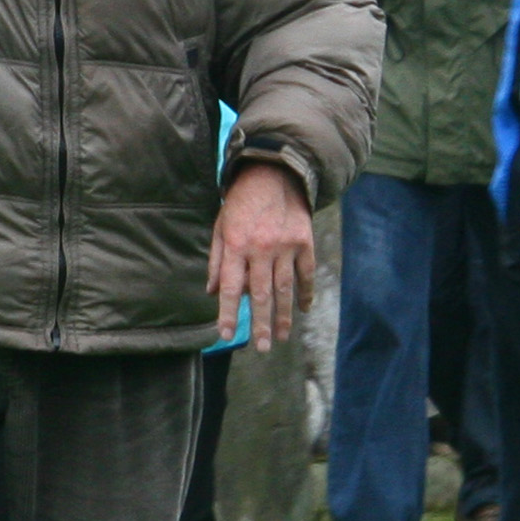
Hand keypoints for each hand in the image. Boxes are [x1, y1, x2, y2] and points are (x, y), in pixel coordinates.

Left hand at [207, 163, 313, 350]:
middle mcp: (261, 248)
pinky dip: (306, 293)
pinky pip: (306, 274)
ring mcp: (285, 245)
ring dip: (284, 316)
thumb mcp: (220, 227)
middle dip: (261, 324)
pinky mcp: (304, 241)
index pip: (231, 288)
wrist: (274, 173)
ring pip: (285, 289)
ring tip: (281, 337)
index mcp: (236, 245)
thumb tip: (213, 292)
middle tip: (261, 347)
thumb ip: (217, 261)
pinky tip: (303, 310)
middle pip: (261, 295)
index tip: (227, 335)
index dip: (229, 313)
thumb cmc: (241, 202)